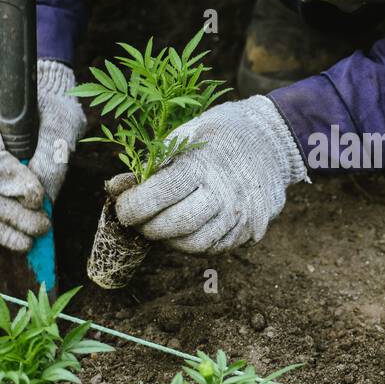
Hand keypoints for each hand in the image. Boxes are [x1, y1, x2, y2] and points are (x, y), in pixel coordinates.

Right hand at [0, 59, 84, 250]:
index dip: (10, 185)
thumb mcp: (62, 118)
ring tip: (30, 241)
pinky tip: (17, 238)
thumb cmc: (50, 102)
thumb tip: (44, 202)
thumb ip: (53, 155)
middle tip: (42, 227)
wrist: (35, 94)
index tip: (38, 198)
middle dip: (9, 213)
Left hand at [112, 95, 306, 253]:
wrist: (270, 140)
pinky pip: (215, 248)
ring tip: (161, 224)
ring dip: (170, 240)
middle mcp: (225, 193)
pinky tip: (186, 228)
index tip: (122, 207)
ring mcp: (240, 215)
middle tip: (138, 221)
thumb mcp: (182, 136)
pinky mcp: (250, 230)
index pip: (158, 195)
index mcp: (203, 164)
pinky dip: (193, 243)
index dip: (132, 207)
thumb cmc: (217, 135)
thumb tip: (114, 188)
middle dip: (148, 228)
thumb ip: (149, 166)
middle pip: (176, 225)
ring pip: (195, 244)